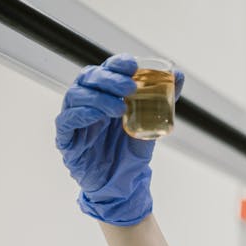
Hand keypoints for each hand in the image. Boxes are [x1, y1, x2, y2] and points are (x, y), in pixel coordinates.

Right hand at [54, 53, 184, 225]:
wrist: (123, 181)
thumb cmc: (131, 148)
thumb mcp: (152, 120)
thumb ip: (164, 97)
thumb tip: (179, 74)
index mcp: (105, 93)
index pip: (105, 69)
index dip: (116, 64)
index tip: (132, 65)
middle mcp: (87, 101)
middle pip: (89, 78)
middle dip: (109, 78)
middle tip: (130, 87)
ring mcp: (74, 119)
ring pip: (76, 95)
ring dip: (98, 97)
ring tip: (120, 108)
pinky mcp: (66, 139)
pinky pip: (66, 120)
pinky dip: (82, 114)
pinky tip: (98, 116)